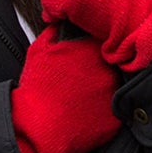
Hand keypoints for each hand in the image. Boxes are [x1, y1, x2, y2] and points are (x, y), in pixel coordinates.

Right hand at [10, 26, 120, 152]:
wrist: (39, 127)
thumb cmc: (36, 89)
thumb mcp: (38, 51)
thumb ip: (52, 33)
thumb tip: (58, 25)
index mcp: (91, 49)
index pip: (104, 42)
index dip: (94, 51)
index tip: (86, 59)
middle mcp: (108, 69)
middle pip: (112, 65)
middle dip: (101, 70)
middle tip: (84, 81)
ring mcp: (113, 95)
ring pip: (115, 88)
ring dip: (104, 91)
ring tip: (85, 99)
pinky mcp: (115, 119)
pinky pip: (115, 112)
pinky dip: (104, 113)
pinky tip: (88, 116)